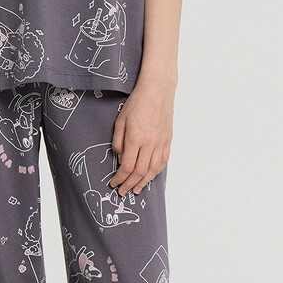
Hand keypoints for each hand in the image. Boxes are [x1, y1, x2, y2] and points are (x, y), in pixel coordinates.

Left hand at [110, 77, 174, 194]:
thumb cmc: (136, 102)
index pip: (126, 166)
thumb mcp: (120, 120)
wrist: (158, 90)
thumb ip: (118, 141)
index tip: (114, 183)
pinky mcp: (168, 139)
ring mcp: (161, 142)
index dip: (119, 178)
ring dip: (144, 182)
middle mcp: (149, 142)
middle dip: (129, 184)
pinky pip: (163, 161)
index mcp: (135, 138)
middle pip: (139, 171)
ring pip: (153, 169)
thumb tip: (119, 157)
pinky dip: (156, 171)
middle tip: (122, 191)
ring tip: (136, 189)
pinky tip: (150, 176)